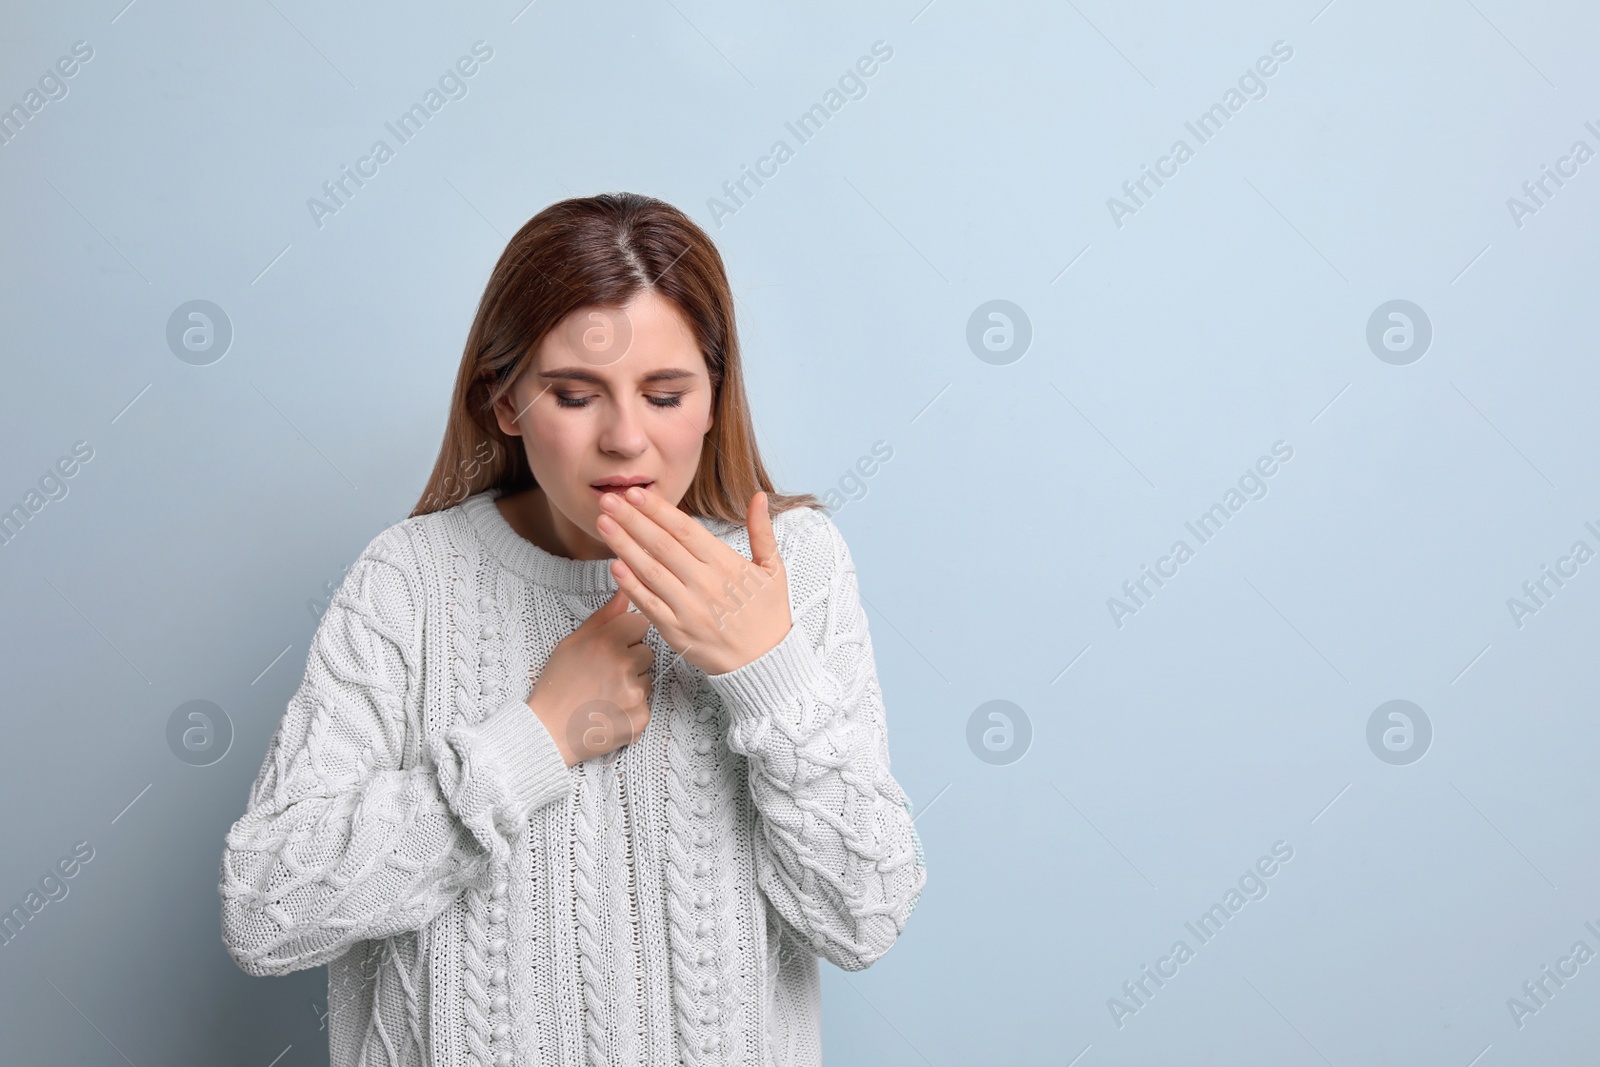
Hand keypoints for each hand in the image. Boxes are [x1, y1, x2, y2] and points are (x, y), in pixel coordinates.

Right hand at [525, 587, 653, 765]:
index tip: (610, 648)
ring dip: (632, 684)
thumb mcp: (572, 643)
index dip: (625, 635)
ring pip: (647, 678)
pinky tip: (608, 712)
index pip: (640, 623)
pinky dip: (631, 708)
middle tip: (604, 675)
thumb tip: (624, 593)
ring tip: (604, 694)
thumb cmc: (557, 685)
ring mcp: (634, 693)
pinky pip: (645, 704)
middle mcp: (624, 665)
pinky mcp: (640, 717)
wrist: (548, 732)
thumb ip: (603, 617)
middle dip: (630, 660)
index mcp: (607, 642)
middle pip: (646, 651)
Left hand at [595, 486, 790, 675]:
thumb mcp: (774, 569)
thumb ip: (762, 531)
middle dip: (632, 519)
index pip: (684, 530)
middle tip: (608, 500)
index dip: (657, 510)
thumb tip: (758, 496)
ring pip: (650, 571)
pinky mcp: (677, 631)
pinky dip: (630, 585)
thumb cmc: (768, 615)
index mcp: (726, 565)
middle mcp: (705, 584)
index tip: (635, 494)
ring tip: (604, 524)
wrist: (766, 662)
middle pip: (661, 545)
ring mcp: (689, 609)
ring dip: (623, 545)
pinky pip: (649, 604)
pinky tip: (614, 566)